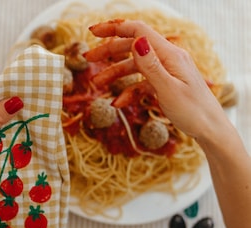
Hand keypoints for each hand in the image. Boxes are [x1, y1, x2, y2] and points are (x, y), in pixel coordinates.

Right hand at [85, 20, 228, 139]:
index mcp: (170, 55)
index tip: (93, 32)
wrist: (210, 129)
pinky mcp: (163, 84)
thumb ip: (151, 66)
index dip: (114, 29)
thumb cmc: (194, 111)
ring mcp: (165, 71)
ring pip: (134, 66)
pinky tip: (119, 103)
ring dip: (114, 74)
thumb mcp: (169, 89)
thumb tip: (136, 41)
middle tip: (88, 58)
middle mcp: (167, 58)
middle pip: (132, 47)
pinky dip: (128, 91)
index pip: (138, 31)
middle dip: (108, 52)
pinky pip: (141, 83)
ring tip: (97, 84)